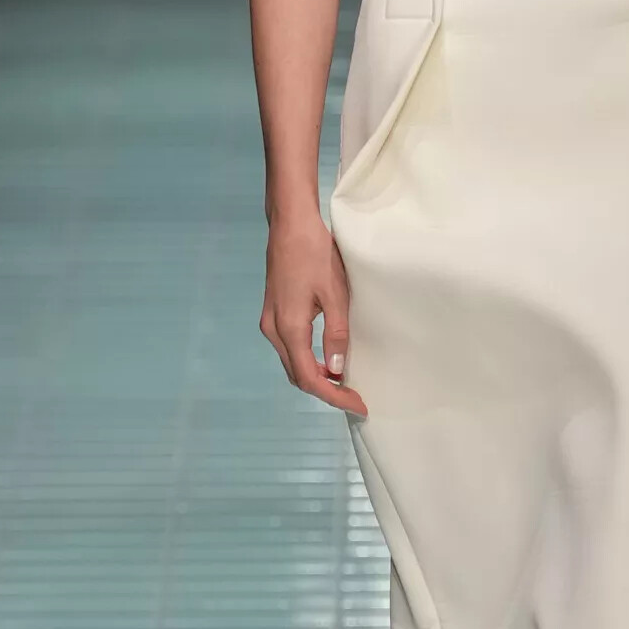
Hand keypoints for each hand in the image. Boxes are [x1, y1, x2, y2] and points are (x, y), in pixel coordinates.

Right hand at [259, 213, 368, 414]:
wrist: (290, 224)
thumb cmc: (315, 254)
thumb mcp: (335, 294)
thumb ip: (336, 334)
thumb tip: (338, 370)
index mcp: (289, 328)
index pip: (309, 378)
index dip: (333, 396)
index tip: (358, 404)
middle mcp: (273, 330)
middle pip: (297, 375)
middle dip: (325, 391)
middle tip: (354, 398)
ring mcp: (270, 322)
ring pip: (292, 363)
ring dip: (316, 378)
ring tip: (345, 384)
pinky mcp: (273, 313)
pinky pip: (289, 349)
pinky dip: (308, 361)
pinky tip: (327, 361)